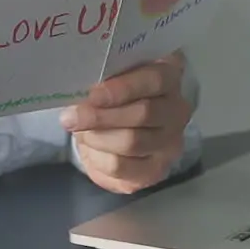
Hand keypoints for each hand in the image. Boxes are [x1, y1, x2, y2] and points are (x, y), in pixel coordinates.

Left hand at [60, 51, 193, 193]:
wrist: (120, 130)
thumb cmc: (115, 95)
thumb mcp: (113, 79)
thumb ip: (105, 78)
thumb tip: (80, 90)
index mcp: (170, 77)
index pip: (154, 80)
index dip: (122, 88)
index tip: (92, 94)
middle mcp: (177, 110)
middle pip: (144, 113)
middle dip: (101, 116)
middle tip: (71, 117)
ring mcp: (170, 143)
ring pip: (132, 141)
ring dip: (97, 137)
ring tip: (79, 131)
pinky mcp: (154, 171)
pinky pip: (121, 167)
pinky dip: (97, 157)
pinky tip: (89, 148)